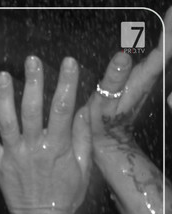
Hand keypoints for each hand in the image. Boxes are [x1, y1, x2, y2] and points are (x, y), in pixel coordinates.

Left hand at [0, 55, 90, 213]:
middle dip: (33, 83)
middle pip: (32, 109)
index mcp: (57, 146)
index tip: (68, 62)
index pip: (62, 108)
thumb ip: (82, 137)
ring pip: (7, 121)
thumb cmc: (66, 195)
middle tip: (32, 61)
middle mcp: (33, 147)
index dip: (66, 83)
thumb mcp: (83, 167)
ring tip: (2, 75)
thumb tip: (84, 108)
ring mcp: (13, 155)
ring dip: (3, 97)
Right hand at [87, 6, 171, 150]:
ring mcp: (147, 77)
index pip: (163, 50)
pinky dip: (161, 42)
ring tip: (169, 16)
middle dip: (170, 28)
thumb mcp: (103, 105)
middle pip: (167, 47)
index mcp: (143, 79)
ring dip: (167, 33)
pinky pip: (156, 55)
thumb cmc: (104, 126)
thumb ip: (113, 81)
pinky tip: (159, 34)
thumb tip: (122, 56)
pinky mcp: (141, 78)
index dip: (170, 30)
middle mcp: (150, 75)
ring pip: (164, 51)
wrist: (110, 143)